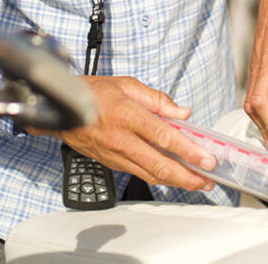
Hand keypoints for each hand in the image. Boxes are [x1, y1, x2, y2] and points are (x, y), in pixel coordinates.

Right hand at [28, 76, 216, 191]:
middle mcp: (122, 140)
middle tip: (207, 180)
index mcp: (128, 116)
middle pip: (160, 165)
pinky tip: (172, 176)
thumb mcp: (127, 85)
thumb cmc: (93, 93)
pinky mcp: (112, 163)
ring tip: (196, 182)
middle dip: (188, 176)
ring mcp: (116, 155)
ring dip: (176, 181)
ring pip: (150, 175)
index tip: (207, 158)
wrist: (61, 109)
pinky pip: (139, 173)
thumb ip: (158, 100)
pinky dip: (158, 177)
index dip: (189, 150)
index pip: (164, 137)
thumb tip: (182, 113)